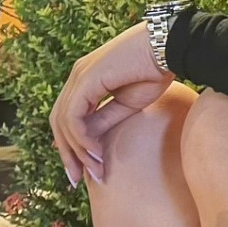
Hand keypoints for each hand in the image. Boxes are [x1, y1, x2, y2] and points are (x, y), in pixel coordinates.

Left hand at [49, 21, 174, 186]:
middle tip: (78, 180)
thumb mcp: (128, 104)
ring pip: (64, 122)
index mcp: (86, 80)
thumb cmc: (156, 70)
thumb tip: (90, 143)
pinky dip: (82, 138)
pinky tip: (96, 152)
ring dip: (77, 150)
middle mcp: (77, 76)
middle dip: (67, 154)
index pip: (68, 117)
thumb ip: (106, 119)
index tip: (84, 169)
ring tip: (95, 170)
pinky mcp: (86, 79)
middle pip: (59, 122)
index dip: (71, 145)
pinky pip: (74, 116)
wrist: (168, 46)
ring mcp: (79, 76)